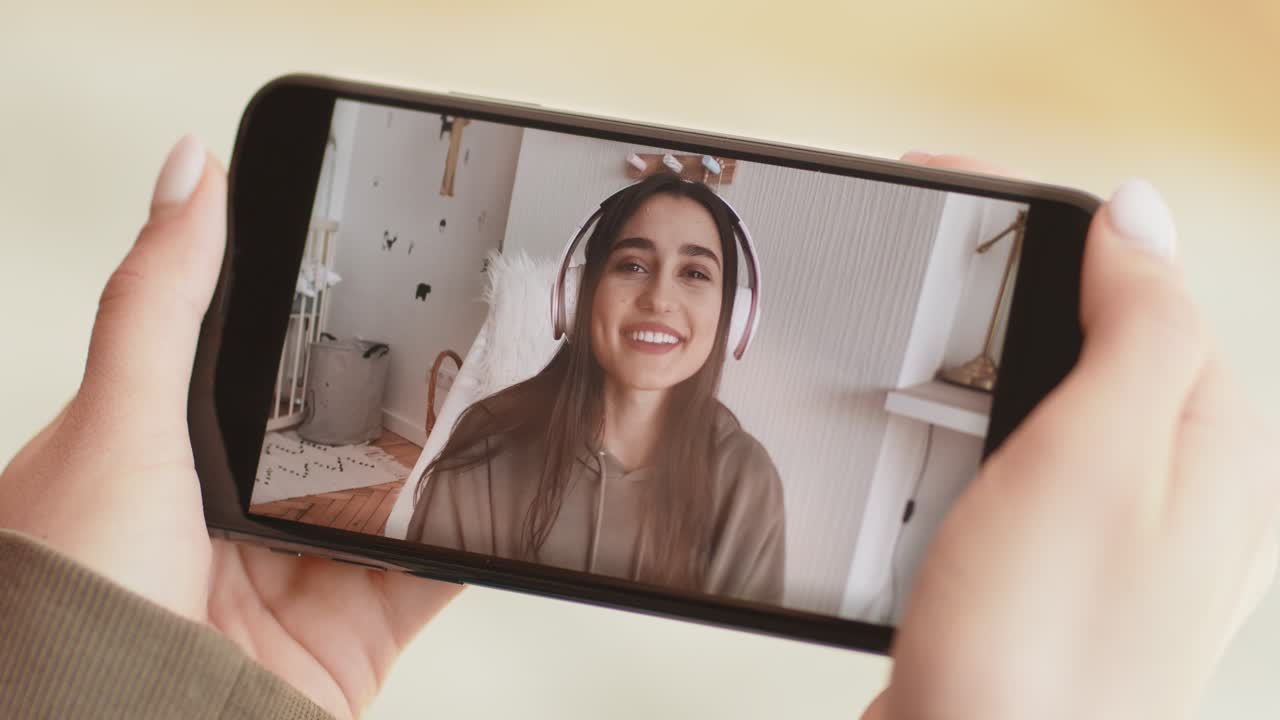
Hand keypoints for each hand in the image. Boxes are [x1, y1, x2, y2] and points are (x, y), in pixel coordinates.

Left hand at [0, 136, 460, 719]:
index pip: (252, 364)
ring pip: (394, 502)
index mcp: (163, 454)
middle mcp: (231, 518)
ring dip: (444, 465)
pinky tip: (499, 500)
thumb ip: (160, 305)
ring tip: (493, 408)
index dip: (310, 318)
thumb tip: (189, 174)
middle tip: (454, 336)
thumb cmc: (74, 611)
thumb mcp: (114, 428)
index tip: (371, 267)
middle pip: (337, 436)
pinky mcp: (349, 636)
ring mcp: (295, 578)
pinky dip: (470, 543)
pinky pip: (429, 576)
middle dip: (395, 395)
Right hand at [863, 154, 1278, 718]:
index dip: (1044, 220)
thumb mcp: (1094, 457)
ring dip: (995, 353)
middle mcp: (1181, 491)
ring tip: (926, 326)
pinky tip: (943, 441)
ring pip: (1062, 399)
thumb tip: (1139, 215)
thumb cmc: (1040, 653)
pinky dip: (978, 429)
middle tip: (926, 247)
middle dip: (1017, 280)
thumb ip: (1136, 325)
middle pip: (1105, 334)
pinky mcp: (1055, 572)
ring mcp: (1116, 538)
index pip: (1142, 280)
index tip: (951, 185)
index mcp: (1215, 445)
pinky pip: (1027, 465)